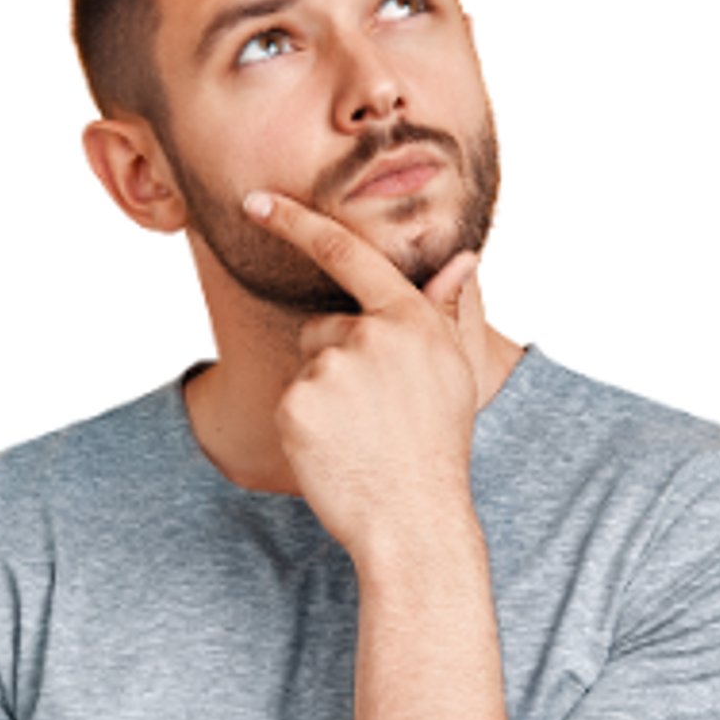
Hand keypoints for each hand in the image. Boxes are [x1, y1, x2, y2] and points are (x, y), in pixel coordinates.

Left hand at [241, 189, 482, 555]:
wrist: (413, 519)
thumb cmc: (437, 447)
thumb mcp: (455, 373)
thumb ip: (447, 311)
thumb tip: (462, 258)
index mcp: (411, 319)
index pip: (348, 254)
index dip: (297, 222)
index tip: (258, 200)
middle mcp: (372, 334)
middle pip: (324, 325)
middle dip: (337, 359)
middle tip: (374, 414)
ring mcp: (332, 368)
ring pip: (308, 365)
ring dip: (324, 394)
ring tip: (360, 434)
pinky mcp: (299, 403)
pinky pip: (292, 399)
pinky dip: (306, 424)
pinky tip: (337, 449)